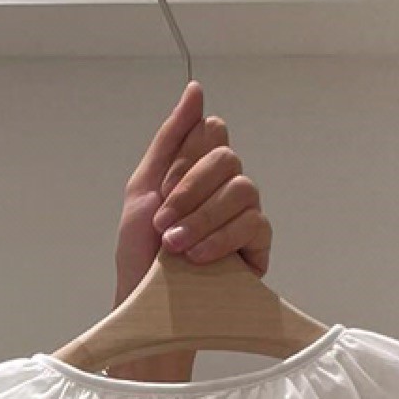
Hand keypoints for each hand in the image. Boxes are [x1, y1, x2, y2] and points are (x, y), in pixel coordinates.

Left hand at [114, 80, 272, 304]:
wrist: (145, 308)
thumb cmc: (140, 256)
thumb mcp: (142, 190)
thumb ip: (169, 139)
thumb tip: (195, 90)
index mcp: (199, 171)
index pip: (212, 132)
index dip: (186, 158)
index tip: (161, 191)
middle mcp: (225, 188)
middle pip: (227, 158)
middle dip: (189, 191)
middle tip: (162, 224)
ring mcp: (244, 216)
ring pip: (243, 189)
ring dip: (202, 217)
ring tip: (175, 248)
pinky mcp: (257, 248)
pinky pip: (254, 224)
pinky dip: (221, 237)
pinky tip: (197, 257)